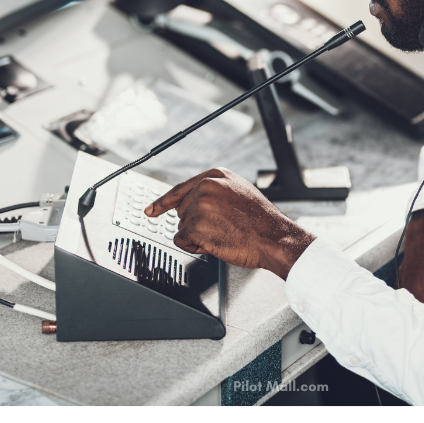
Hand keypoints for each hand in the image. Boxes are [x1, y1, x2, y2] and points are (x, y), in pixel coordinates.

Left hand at [145, 167, 315, 278]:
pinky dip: (194, 246)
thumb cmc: (260, 220)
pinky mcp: (195, 226)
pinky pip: (182, 240)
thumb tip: (194, 199)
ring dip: (197, 235)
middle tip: (221, 227)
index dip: (163, 202)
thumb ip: (215, 191)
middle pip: (182, 210)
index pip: (181, 188)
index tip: (151, 210)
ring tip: (223, 233)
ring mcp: (199, 206)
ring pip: (182, 226)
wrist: (272, 237)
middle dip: (196, 223)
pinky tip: (214, 242)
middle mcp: (205, 187)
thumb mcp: (238, 191)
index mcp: (215, 175)